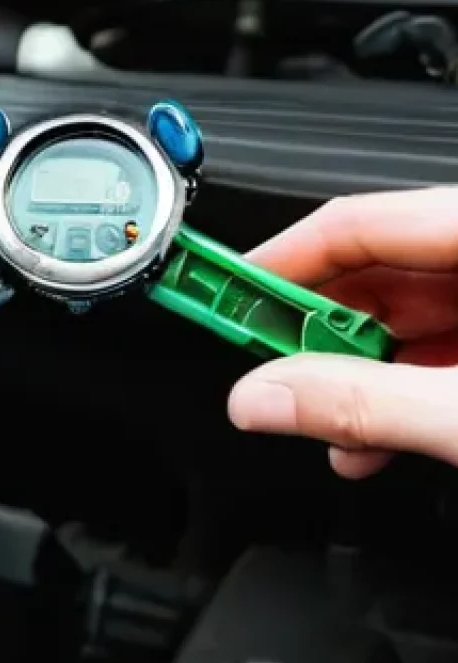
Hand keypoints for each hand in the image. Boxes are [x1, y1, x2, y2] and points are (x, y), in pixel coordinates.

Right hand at [227, 187, 457, 477]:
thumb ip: (364, 402)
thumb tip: (263, 396)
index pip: (359, 222)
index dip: (283, 260)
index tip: (227, 296)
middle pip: (379, 274)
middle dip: (318, 335)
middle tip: (270, 371)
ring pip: (411, 319)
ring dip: (360, 377)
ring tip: (327, 424)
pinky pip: (444, 351)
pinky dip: (406, 394)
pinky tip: (379, 440)